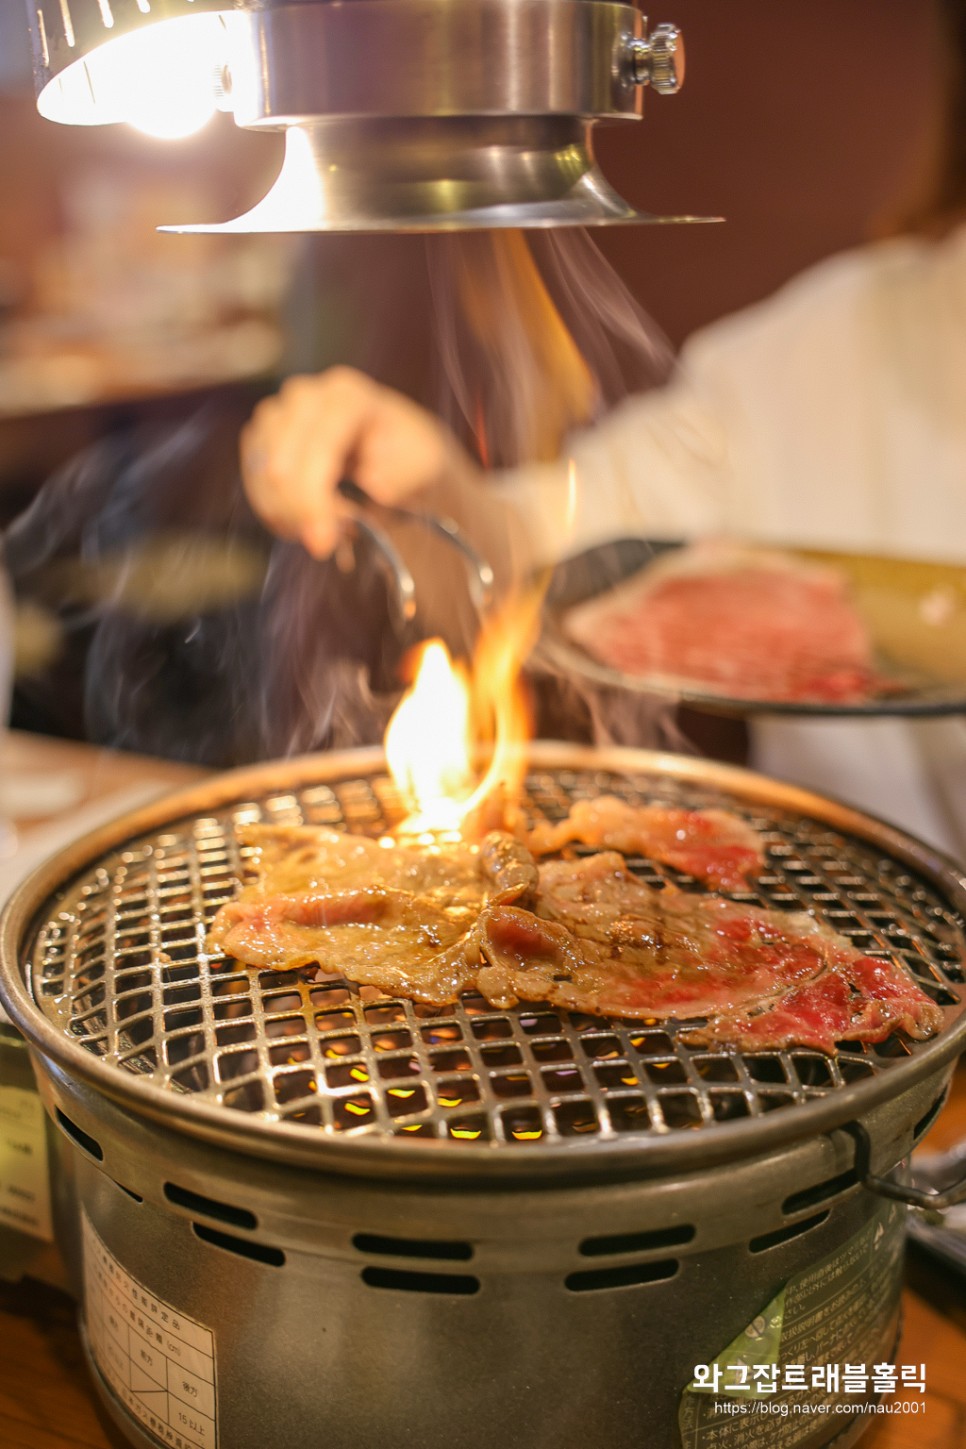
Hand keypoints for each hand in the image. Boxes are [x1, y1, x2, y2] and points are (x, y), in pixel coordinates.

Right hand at [241, 367, 473, 556]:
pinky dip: (274, 510)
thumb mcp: (426, 466)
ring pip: (260, 476)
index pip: (316, 447)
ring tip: (324, 528)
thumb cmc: (412, 462)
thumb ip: (405, 472)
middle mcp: (306, 396)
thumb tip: (373, 482)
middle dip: (300, 514)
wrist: (397, 458)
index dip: (313, 499)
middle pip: (278, 465)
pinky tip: (303, 521)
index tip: (323, 543)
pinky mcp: (261, 437)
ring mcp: (279, 413)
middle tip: (329, 541)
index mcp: (348, 396)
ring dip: (287, 514)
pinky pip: (252, 481)